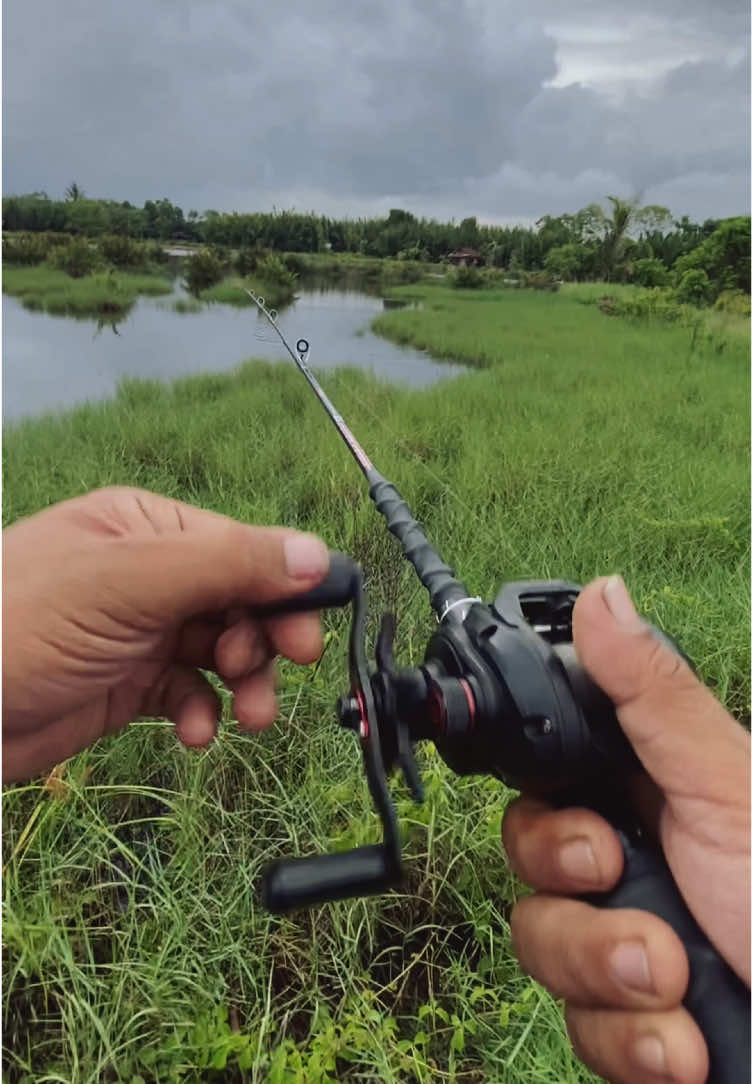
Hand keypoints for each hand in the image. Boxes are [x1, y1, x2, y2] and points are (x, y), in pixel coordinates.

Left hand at [3, 487, 329, 782]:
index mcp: (146, 526)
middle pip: (240, 602)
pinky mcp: (127, 683)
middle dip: (264, 640)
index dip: (283, 590)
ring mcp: (138, 630)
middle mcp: (148, 573)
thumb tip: (317, 555)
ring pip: (221, 651)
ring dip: (244, 684)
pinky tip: (194, 732)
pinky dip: (201, 712)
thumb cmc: (20, 624)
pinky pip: (187, 691)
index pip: (241, 549)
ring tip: (249, 718)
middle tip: (281, 674)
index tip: (310, 636)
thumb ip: (226, 565)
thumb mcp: (127, 583)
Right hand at [501, 575, 749, 1083]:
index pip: (549, 790)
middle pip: (530, 870)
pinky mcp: (628, 1022)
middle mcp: (634, 870)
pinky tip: (686, 1046)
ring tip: (674, 987)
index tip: (592, 842)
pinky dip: (631, 1043)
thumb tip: (602, 597)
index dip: (547, 817)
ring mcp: (626, 947)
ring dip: (608, 976)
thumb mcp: (729, 790)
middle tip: (631, 895)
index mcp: (654, 802)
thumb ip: (653, 697)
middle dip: (579, 905)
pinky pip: (578, 1028)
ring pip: (541, 949)